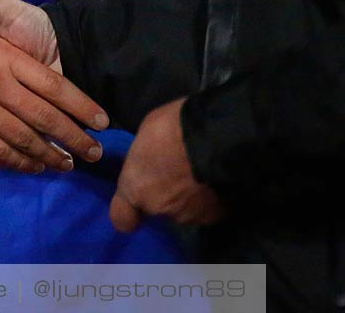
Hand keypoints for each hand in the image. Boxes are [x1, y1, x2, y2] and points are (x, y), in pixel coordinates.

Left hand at [109, 98, 222, 231]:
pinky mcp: (218, 215)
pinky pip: (210, 208)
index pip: (122, 219)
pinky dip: (212, 197)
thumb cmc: (176, 126)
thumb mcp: (146, 133)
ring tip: (201, 171)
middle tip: (177, 169)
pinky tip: (218, 179)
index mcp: (137, 189)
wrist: (222, 135)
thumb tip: (150, 164)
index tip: (139, 199)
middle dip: (166, 193)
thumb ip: (144, 159)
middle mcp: (161, 208)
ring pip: (185, 210)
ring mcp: (191, 215)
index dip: (129, 212)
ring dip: (190, 196)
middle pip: (159, 208)